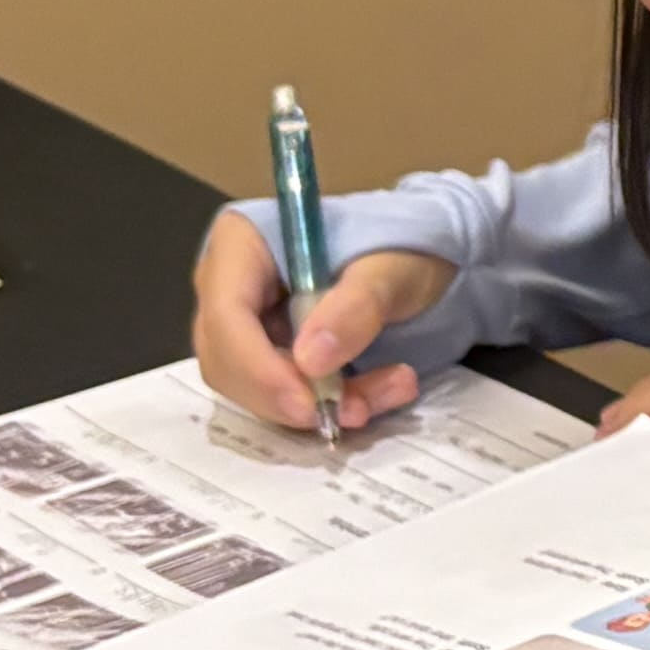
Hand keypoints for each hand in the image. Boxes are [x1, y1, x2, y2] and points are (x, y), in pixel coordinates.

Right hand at [193, 209, 452, 431]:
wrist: (424, 256)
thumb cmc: (404, 244)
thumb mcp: (393, 269)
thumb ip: (356, 306)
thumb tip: (309, 360)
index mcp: (243, 241)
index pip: (226, 313)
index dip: (257, 367)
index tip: (308, 404)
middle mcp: (228, 283)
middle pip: (227, 359)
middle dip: (291, 396)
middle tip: (358, 408)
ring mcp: (244, 322)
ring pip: (255, 387)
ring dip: (322, 405)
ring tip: (392, 389)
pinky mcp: (268, 352)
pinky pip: (283, 394)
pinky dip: (334, 403)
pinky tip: (385, 391)